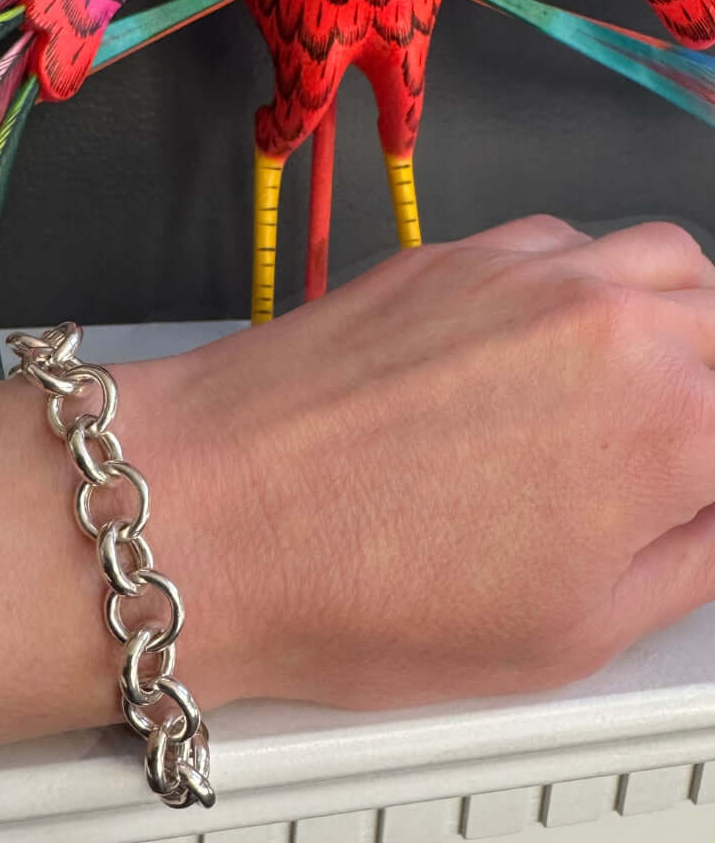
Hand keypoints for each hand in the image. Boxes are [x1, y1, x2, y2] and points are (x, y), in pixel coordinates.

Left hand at [135, 216, 714, 710]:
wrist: (209, 515)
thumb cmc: (354, 587)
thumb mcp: (569, 631)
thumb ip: (688, 560)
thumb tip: (714, 517)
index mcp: (667, 425)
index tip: (693, 488)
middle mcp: (606, 321)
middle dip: (712, 385)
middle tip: (676, 445)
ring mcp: (521, 272)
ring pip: (660, 262)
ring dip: (673, 318)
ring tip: (633, 384)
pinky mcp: (447, 255)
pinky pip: (561, 241)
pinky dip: (584, 282)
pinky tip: (544, 341)